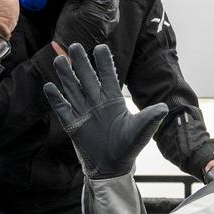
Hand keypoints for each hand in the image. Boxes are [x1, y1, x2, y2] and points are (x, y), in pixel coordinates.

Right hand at [44, 43, 167, 178]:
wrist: (112, 168)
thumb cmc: (128, 148)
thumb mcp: (141, 131)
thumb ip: (150, 118)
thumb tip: (164, 108)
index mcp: (113, 100)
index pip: (108, 76)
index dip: (104, 63)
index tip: (101, 48)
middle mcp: (97, 102)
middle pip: (87, 78)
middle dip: (81, 63)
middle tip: (75, 46)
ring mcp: (83, 112)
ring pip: (73, 89)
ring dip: (66, 75)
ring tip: (59, 60)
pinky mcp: (72, 125)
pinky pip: (62, 109)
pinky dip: (56, 99)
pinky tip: (49, 86)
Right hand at [53, 0, 120, 50]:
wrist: (70, 46)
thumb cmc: (66, 26)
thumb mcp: (70, 6)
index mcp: (93, 5)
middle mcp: (104, 12)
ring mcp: (108, 21)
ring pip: (115, 3)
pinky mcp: (109, 28)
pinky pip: (115, 13)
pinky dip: (115, 5)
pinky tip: (114, 2)